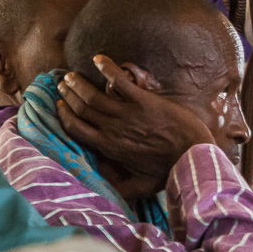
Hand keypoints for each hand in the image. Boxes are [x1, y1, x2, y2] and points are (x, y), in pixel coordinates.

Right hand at [58, 57, 214, 187]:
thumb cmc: (168, 171)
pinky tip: (99, 59)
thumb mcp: (140, 186)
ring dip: (79, 83)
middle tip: (62, 84)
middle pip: (81, 108)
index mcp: (108, 148)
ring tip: (72, 75)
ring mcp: (127, 114)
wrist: (193, 155)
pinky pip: (119, 81)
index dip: (65, 115)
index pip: (76, 129)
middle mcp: (112, 129)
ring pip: (93, 95)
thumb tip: (105, 192)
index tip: (60, 105)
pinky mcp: (143, 101)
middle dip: (68, 95)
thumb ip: (121, 188)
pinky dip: (107, 68)